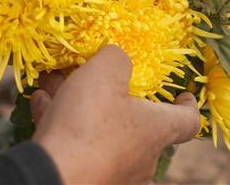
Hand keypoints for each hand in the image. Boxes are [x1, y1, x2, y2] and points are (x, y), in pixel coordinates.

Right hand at [31, 45, 199, 184]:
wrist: (52, 175)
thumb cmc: (88, 123)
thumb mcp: (105, 72)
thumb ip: (117, 58)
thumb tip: (117, 57)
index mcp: (155, 130)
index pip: (186, 122)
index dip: (187, 105)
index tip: (183, 95)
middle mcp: (141, 158)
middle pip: (136, 124)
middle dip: (114, 98)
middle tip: (95, 79)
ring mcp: (114, 173)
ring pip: (101, 133)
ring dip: (82, 108)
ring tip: (57, 86)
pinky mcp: (86, 179)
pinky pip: (78, 147)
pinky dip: (63, 126)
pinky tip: (43, 106)